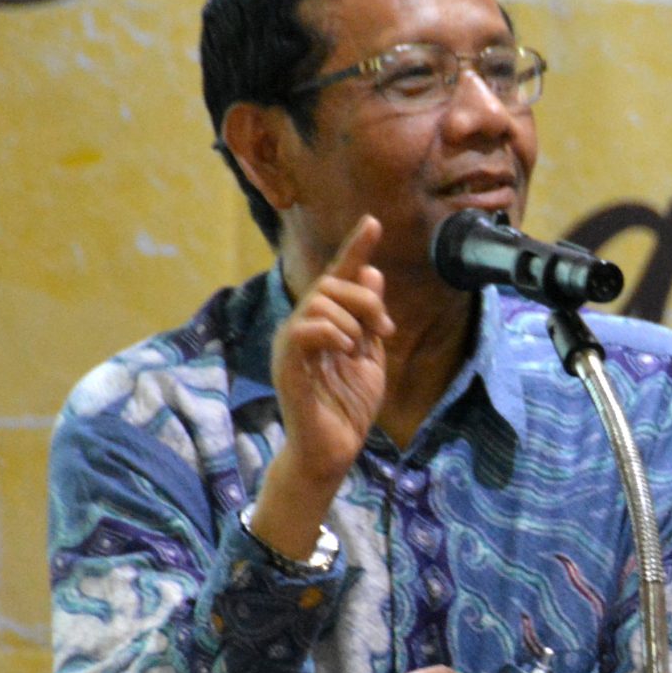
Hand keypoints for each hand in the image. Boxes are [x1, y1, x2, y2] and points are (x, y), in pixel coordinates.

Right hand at [253, 217, 391, 557]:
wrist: (335, 450)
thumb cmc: (348, 407)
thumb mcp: (371, 355)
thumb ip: (371, 318)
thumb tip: (373, 272)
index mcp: (326, 323)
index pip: (339, 276)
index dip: (356, 248)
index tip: (373, 222)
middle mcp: (304, 326)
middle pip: (331, 282)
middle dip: (365, 299)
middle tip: (384, 331)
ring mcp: (292, 343)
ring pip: (320, 300)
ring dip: (352, 319)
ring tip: (359, 348)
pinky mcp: (287, 364)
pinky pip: (306, 328)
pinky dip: (332, 332)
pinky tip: (345, 350)